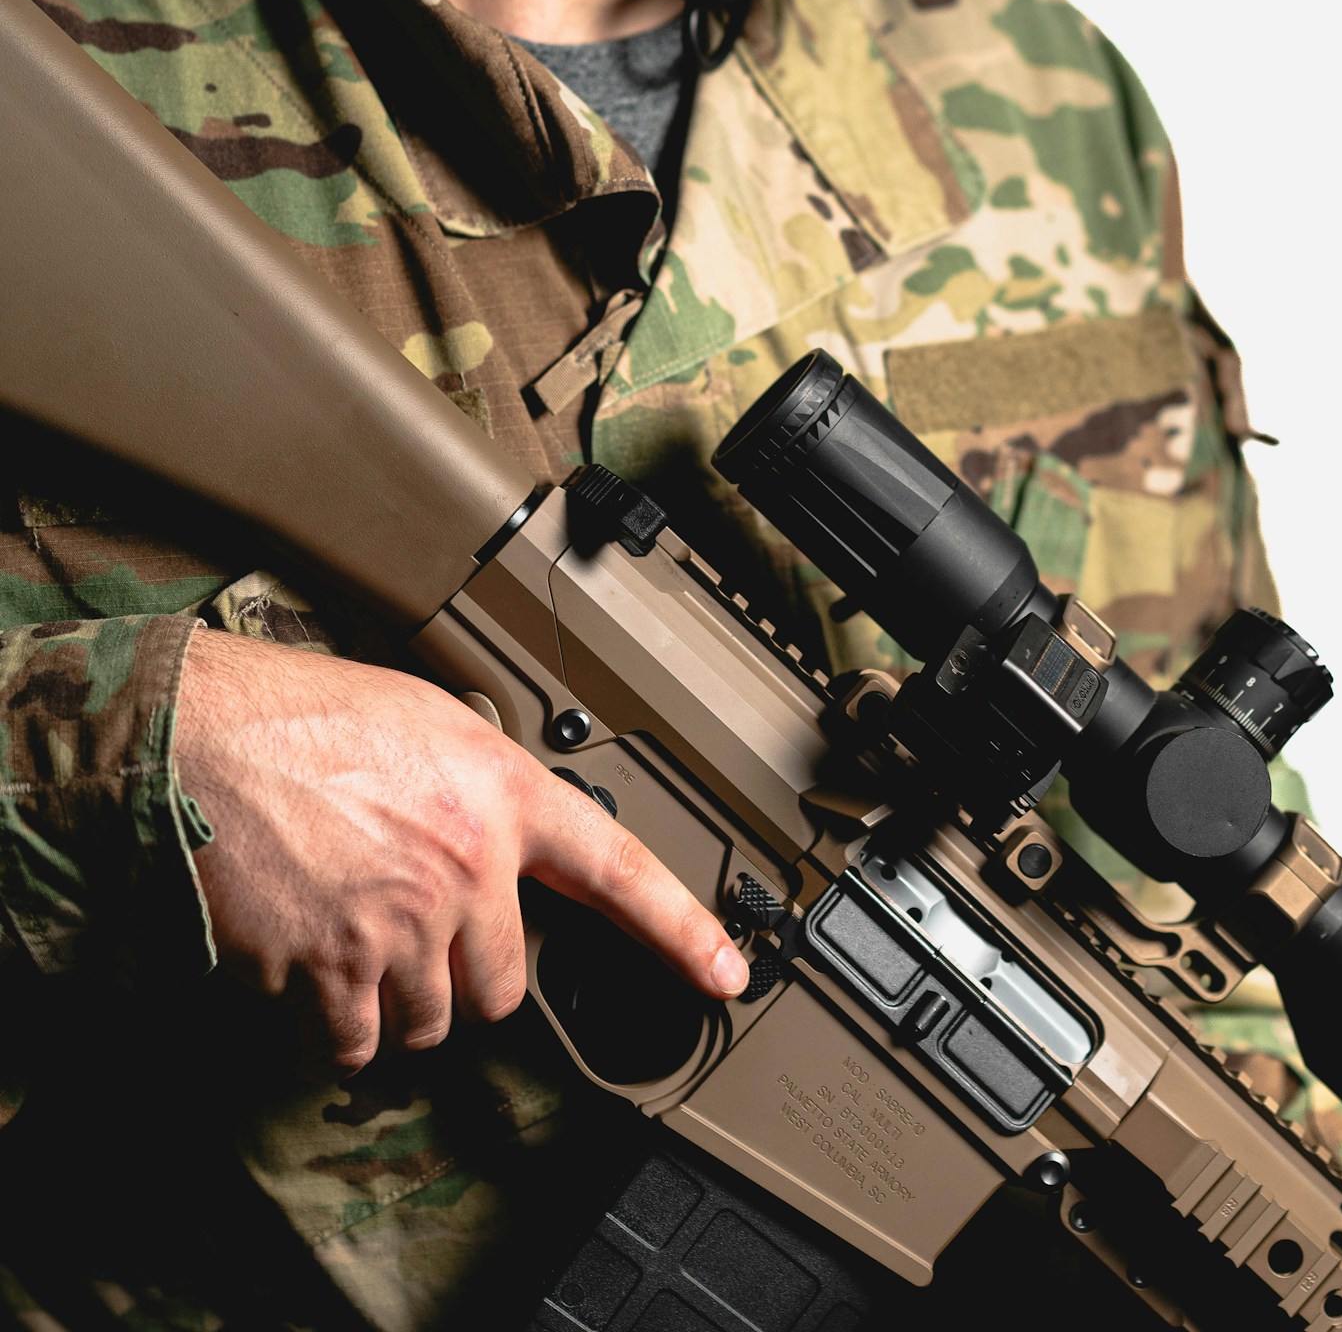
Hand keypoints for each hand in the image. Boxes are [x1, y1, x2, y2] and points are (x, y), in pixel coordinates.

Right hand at [175, 627, 746, 1069]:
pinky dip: (334, 1022)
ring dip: (397, 1002)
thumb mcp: (426, 721)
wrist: (201, 735)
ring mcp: (399, 924)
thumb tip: (493, 832)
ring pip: (428, 1020)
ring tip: (354, 934)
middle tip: (417, 933)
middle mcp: (465, 865)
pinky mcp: (328, 970)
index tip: (726, 973)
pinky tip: (309, 965)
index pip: (619, 869)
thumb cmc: (302, 715)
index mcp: (501, 793)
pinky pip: (353, 1038)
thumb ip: (479, 784)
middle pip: (503, 985)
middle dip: (464, 974)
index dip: (682, 930)